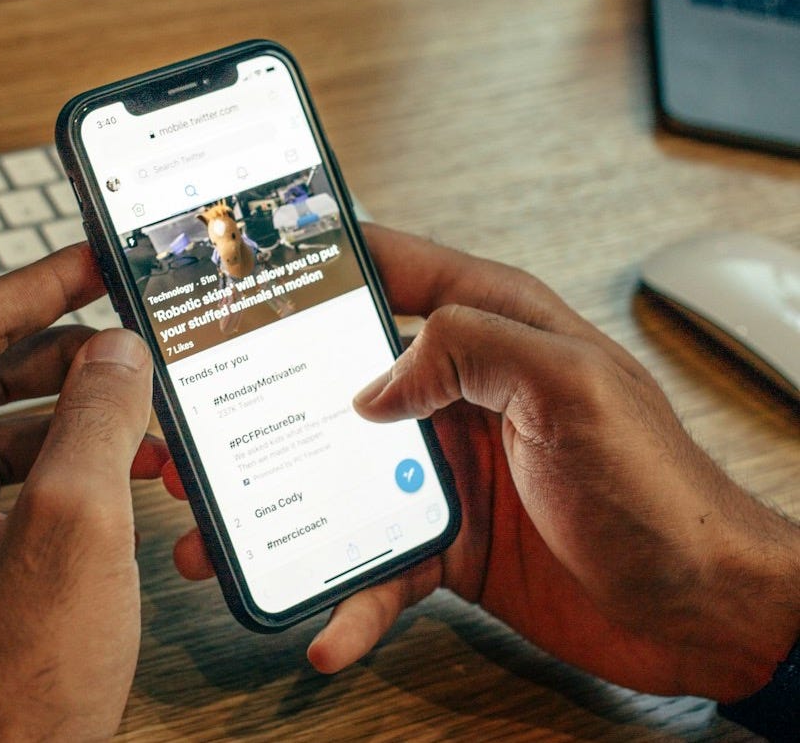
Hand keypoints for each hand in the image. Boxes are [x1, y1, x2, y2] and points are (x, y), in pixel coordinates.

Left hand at [0, 244, 166, 740]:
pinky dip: (69, 462)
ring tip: (147, 411)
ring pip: (3, 424)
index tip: (96, 259)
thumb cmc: (3, 695)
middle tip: (137, 338)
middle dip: (70, 355)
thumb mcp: (74, 532)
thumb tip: (118, 350)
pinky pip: (12, 476)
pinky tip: (125, 467)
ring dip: (78, 413)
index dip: (42, 284)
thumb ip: (98, 417)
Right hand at [168, 224, 799, 701]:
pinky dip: (348, 597)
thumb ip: (474, 349)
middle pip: (337, 384)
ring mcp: (447, 471)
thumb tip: (377, 379)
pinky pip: (379, 564)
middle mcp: (459, 395)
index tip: (246, 275)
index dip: (319, 265)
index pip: (391, 271)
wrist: (698, 610)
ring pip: (337, 478)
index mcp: (492, 332)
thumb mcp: (573, 390)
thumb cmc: (659, 491)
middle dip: (259, 407)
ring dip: (276, 509)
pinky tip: (328, 624)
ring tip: (218, 535)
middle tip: (193, 429)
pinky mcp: (448, 541)